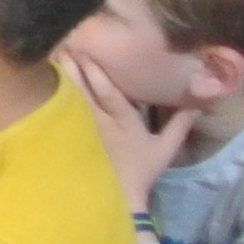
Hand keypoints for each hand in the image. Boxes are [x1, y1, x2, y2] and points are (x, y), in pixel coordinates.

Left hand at [65, 52, 193, 214]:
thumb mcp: (165, 148)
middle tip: (64, 46)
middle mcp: (102, 124)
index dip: (97, 74)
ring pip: (71, 101)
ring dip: (62, 79)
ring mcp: (85, 132)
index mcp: (125, 123)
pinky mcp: (72, 141)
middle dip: (75, 69)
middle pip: (85, 93)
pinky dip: (53, 100)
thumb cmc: (142, 171)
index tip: (86, 53)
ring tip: (53, 57)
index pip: (109, 94)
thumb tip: (200, 104)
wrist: (119, 197)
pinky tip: (43, 87)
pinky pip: (61, 115)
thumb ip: (181, 124)